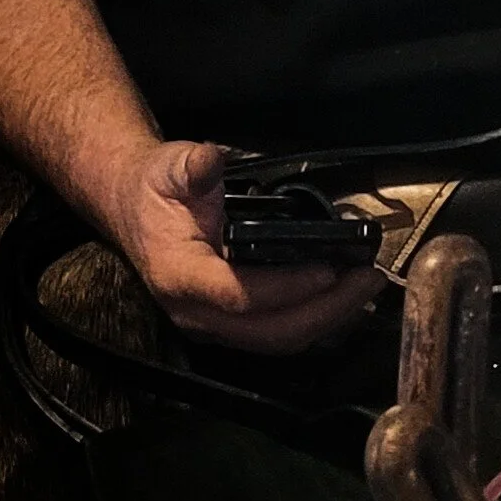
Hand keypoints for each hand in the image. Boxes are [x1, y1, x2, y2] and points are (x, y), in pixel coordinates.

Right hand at [89, 138, 381, 354]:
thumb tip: (210, 160)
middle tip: (368, 279)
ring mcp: (211, 325)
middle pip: (270, 331)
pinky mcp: (228, 326)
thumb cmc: (155, 189)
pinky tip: (341, 296)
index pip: (240, 295)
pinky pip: (275, 334)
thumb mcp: (171, 166)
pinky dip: (314, 320)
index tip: (330, 269)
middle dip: (327, 310)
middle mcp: (195, 312)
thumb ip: (194, 166)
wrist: (132, 208)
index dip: (288, 288)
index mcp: (179, 274)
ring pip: (277, 340)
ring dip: (328, 319)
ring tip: (364, 287)